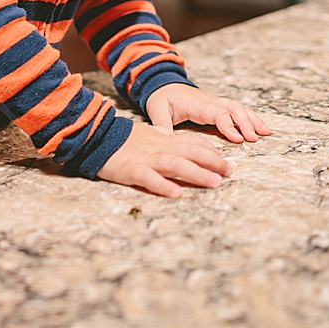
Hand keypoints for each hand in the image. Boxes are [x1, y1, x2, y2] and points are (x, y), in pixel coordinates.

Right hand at [96, 120, 231, 197]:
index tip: (224, 159)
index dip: (210, 151)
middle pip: (192, 153)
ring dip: (198, 174)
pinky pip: (151, 179)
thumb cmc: (124, 138)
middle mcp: (161, 149)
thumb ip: (162, 137)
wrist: (99, 137)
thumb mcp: (148, 134)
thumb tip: (172, 137)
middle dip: (213, 162)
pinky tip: (177, 193)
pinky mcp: (134, 171)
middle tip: (229, 171)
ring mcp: (148, 160)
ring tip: (215, 182)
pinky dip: (164, 186)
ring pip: (178, 165)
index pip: (193, 143)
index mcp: (165, 140)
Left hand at [144, 83, 272, 142]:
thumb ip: (160, 123)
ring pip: (240, 108)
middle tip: (255, 138)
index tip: (238, 139)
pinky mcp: (219, 105)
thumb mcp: (156, 109)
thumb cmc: (162, 97)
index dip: (229, 126)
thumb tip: (162, 136)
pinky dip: (251, 117)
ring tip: (266, 133)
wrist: (165, 84)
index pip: (219, 114)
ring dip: (253, 120)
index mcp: (199, 104)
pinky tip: (259, 127)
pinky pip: (238, 109)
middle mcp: (212, 101)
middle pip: (235, 109)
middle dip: (247, 123)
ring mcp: (217, 102)